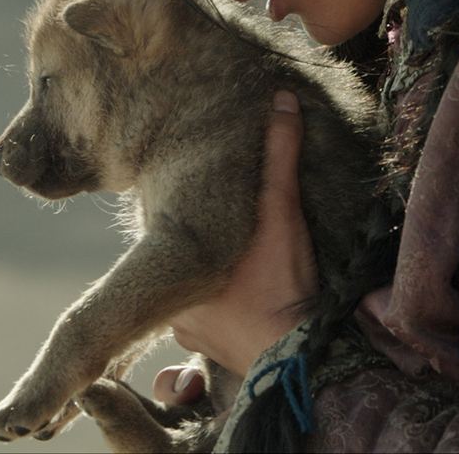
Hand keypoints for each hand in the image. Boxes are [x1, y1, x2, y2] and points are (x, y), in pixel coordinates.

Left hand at [162, 90, 318, 382]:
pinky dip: (212, 320)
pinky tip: (229, 311)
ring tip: (234, 273)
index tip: (190, 205)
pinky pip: (198, 332)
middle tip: (223, 236)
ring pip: (188, 296)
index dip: (175, 214)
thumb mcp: (282, 214)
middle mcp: (171, 300)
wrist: (298, 357)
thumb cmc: (283, 284)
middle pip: (175, 261)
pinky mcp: (207, 354)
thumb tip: (281, 100)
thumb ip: (278, 158)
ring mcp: (188, 333)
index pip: (160, 226)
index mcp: (176, 263)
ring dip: (205, 286)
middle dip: (194, 249)